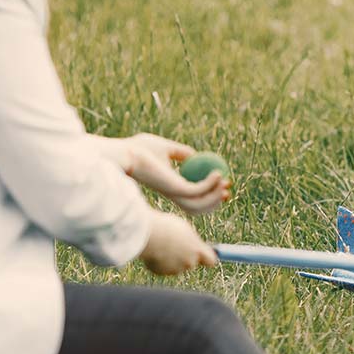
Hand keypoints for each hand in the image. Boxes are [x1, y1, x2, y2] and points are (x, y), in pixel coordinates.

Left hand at [108, 133, 228, 214]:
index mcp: (170, 186)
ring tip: (225, 181)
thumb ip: (179, 152)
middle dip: (215, 201)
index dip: (208, 194)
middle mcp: (172, 194)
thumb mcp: (165, 147)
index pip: (192, 197)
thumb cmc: (139, 149)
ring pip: (200, 204)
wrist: (126, 153)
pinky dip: (211, 184)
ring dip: (215, 196)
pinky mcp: (176, 189)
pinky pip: (199, 191)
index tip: (221, 185)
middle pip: (198, 206)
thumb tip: (194, 154)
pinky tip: (217, 174)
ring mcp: (174, 192)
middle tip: (227, 190)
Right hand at [139, 212, 217, 275]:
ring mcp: (175, 269)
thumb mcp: (185, 230)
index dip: (207, 257)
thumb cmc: (168, 227)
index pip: (211, 260)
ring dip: (170, 258)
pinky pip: (162, 267)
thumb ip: (191, 241)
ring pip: (175, 265)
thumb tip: (194, 244)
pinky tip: (153, 250)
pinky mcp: (161, 272)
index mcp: (198, 250)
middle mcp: (189, 262)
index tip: (203, 254)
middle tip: (175, 245)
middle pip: (191, 262)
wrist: (148, 235)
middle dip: (184, 256)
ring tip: (161, 244)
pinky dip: (158, 261)